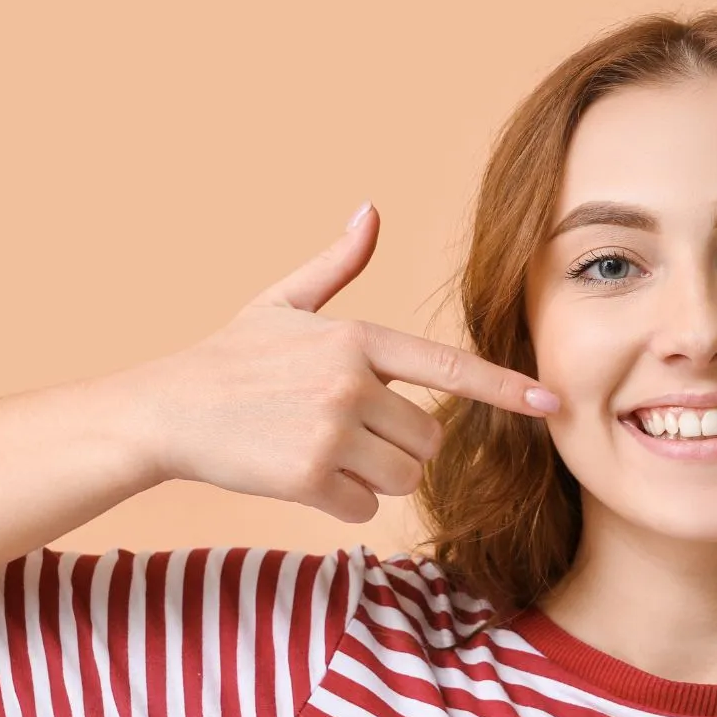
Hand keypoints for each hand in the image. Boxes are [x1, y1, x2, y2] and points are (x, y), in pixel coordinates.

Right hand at [131, 202, 559, 523]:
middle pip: (429, 441)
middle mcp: (353, 383)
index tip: (551, 403)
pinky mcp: (309, 478)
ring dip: (373, 476)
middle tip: (348, 431)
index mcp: (358, 339)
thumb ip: (336, 265)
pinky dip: (339, 501)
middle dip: (401, 446)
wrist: (165, 411)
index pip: (449, 368)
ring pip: (402, 478)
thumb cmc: (230, 357)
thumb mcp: (282, 303)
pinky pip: (362, 507)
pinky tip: (301, 474)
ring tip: (323, 450)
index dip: (505, 389)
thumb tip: (369, 210)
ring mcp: (332, 432)